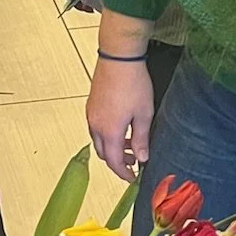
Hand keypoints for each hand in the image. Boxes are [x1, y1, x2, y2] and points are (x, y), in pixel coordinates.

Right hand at [86, 54, 154, 179]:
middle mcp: (96, 125)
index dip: (123, 172)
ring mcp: (91, 114)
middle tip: (133, 162)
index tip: (132, 177)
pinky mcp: (91, 105)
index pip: (114, 162)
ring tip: (130, 144)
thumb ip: (141, 139)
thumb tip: (142, 158)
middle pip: (104, 153)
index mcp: (109, 131)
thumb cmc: (133, 83)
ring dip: (113, 147)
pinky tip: (121, 127)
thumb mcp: (144, 114)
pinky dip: (108, 135)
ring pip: (99, 140)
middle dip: (118, 162)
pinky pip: (96, 128)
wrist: (119, 58)